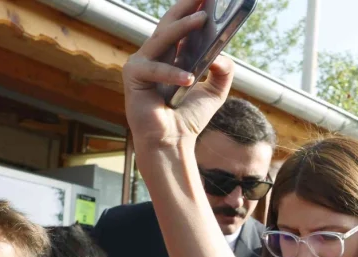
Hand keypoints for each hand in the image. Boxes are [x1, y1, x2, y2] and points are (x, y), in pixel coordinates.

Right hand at [122, 0, 234, 149]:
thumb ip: (224, 69)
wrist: (171, 143)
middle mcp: (155, 54)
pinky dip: (173, 73)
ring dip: (183, 28)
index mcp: (171, 54)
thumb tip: (220, 52)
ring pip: (163, 39)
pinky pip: (156, 70)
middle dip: (187, 6)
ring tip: (203, 19)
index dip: (195, 7)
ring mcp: (142, 63)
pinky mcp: (133, 77)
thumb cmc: (188, 117)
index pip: (184, 24)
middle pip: (171, 23)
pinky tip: (190, 78)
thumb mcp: (215, 91)